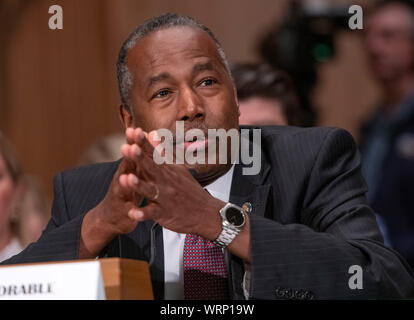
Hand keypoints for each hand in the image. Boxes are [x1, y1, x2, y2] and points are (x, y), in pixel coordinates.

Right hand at [79, 128, 154, 257]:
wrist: (111, 217)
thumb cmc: (127, 190)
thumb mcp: (135, 171)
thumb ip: (144, 155)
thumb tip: (152, 135)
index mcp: (130, 169)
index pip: (133, 153)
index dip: (135, 142)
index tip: (138, 129)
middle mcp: (122, 180)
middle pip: (126, 166)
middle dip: (129, 156)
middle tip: (131, 145)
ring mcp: (121, 197)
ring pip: (123, 189)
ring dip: (126, 183)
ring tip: (127, 177)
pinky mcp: (123, 213)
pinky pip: (126, 212)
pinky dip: (130, 212)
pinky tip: (131, 212)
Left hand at [120, 127, 224, 239]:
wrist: (206, 212)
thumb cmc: (189, 190)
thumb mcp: (177, 168)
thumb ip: (161, 152)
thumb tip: (151, 133)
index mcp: (167, 170)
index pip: (153, 153)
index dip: (143, 142)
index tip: (133, 131)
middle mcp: (165, 181)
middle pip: (151, 168)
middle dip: (139, 158)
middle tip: (128, 148)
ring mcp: (164, 197)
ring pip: (150, 190)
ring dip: (139, 185)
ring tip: (127, 178)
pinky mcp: (164, 213)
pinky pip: (152, 213)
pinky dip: (142, 214)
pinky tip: (133, 213)